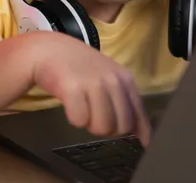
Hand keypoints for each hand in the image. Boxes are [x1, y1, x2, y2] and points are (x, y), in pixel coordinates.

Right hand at [27, 32, 151, 145]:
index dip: (142, 131)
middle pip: (121, 126)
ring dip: (90, 125)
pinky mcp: (73, 88)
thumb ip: (124, 101)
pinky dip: (74, 119)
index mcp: (125, 78)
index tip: (144, 144)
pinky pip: (80, 121)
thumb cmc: (80, 68)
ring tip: (83, 109)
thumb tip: (141, 133)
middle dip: (108, 129)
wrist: (50, 50)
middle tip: (95, 116)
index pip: (139, 112)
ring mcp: (93, 83)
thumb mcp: (109, 78)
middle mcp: (113, 80)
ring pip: (102, 127)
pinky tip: (71, 104)